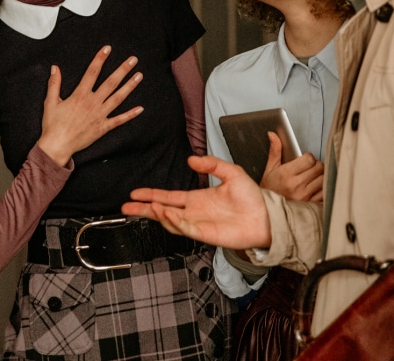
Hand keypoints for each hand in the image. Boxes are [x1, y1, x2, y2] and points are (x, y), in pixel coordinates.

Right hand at [36, 46, 143, 166]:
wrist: (57, 145)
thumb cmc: (53, 125)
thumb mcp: (51, 102)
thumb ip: (54, 84)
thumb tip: (55, 68)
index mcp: (80, 95)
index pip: (92, 72)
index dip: (100, 59)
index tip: (108, 49)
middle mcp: (92, 103)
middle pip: (110, 83)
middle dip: (122, 70)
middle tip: (133, 60)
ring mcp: (100, 115)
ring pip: (118, 98)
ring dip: (129, 86)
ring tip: (139, 76)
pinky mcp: (103, 127)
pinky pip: (119, 120)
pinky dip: (130, 115)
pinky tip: (140, 108)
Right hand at [122, 155, 271, 249]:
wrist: (266, 215)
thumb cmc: (252, 198)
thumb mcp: (231, 172)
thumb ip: (211, 164)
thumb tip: (191, 160)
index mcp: (197, 198)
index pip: (169, 197)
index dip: (151, 194)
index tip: (136, 193)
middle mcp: (194, 212)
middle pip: (162, 211)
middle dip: (143, 209)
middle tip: (126, 207)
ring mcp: (198, 224)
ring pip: (171, 221)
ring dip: (158, 214)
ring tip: (147, 206)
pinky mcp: (206, 234)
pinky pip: (186, 228)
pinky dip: (174, 221)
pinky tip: (166, 213)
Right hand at [259, 131, 324, 201]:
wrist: (267, 211)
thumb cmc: (268, 190)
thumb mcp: (269, 170)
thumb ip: (274, 151)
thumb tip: (273, 135)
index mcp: (286, 174)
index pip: (309, 159)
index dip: (308, 157)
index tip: (305, 160)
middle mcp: (296, 185)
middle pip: (319, 167)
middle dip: (316, 165)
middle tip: (310, 168)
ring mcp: (305, 196)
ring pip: (324, 179)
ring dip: (320, 177)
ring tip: (313, 178)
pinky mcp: (310, 205)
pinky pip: (324, 193)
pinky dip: (322, 189)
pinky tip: (315, 188)